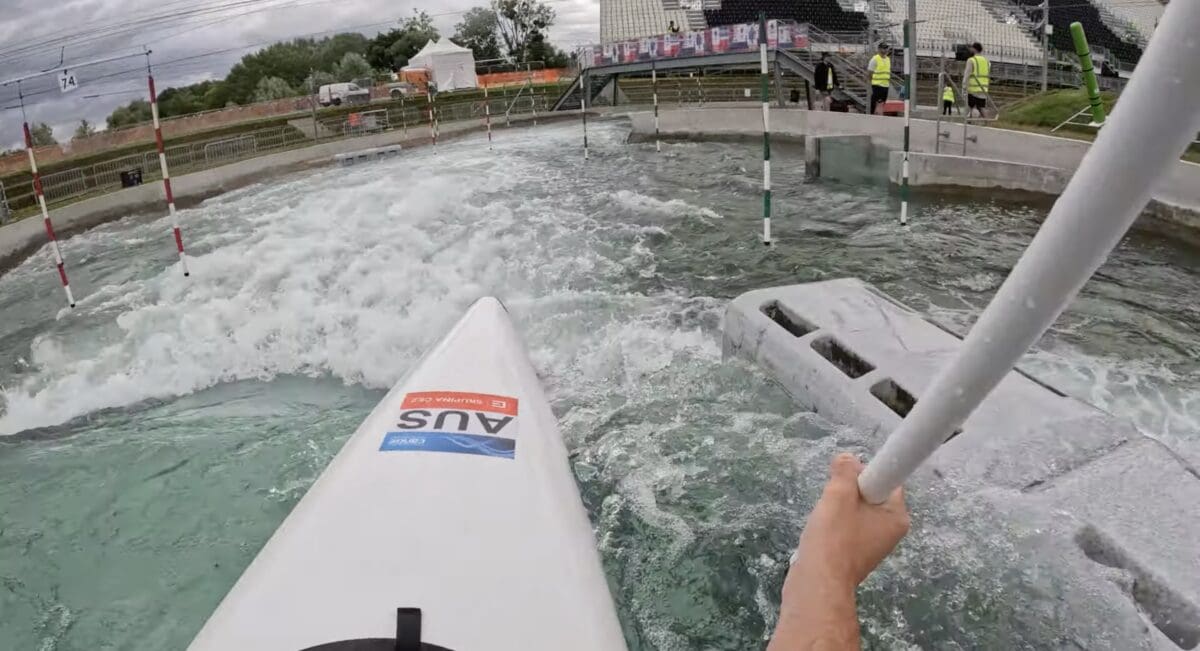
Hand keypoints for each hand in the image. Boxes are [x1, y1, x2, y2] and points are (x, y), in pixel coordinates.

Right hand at [791, 453, 909, 588]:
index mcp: (896, 517)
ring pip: (855, 510)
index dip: (865, 473)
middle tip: (832, 498)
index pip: (887, 480)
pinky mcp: (854, 554)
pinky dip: (833, 524)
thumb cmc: (834, 539)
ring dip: (837, 507)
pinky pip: (846, 527)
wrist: (817, 583)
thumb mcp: (838, 496)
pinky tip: (821, 531)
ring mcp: (872, 544)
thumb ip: (845, 472)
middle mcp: (890, 531)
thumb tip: (847, 459)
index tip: (845, 476)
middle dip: (847, 491)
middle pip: (869, 494)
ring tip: (824, 518)